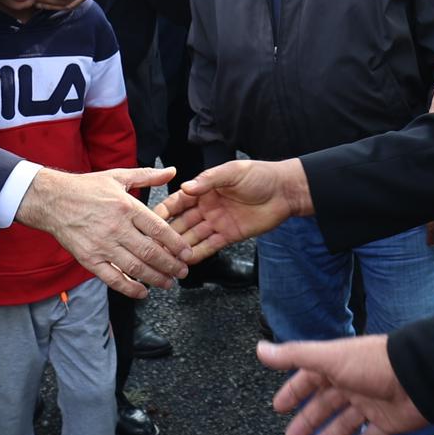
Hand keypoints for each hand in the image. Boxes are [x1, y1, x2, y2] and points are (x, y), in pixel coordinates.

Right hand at [17, 166, 187, 297]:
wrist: (52, 200)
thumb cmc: (85, 187)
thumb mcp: (118, 176)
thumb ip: (148, 176)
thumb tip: (173, 172)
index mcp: (126, 206)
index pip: (158, 229)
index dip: (176, 244)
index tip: (187, 253)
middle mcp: (117, 227)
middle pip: (150, 251)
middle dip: (170, 265)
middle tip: (182, 272)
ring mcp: (102, 245)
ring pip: (135, 267)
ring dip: (155, 278)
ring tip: (168, 283)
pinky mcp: (90, 259)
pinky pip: (112, 278)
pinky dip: (129, 288)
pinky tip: (142, 292)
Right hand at [154, 159, 311, 261]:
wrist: (285, 191)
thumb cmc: (259, 176)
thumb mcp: (233, 172)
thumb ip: (209, 180)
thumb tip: (186, 186)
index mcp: (204, 189)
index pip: (178, 201)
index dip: (164, 211)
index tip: (149, 220)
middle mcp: (207, 207)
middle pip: (182, 222)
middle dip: (167, 233)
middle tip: (152, 245)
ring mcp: (217, 222)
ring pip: (193, 237)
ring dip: (180, 247)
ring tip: (165, 258)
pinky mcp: (229, 235)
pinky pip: (210, 246)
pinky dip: (197, 254)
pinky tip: (185, 262)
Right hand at [258, 336, 428, 434]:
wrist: (419, 376)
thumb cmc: (373, 363)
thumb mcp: (329, 358)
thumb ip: (294, 355)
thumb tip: (260, 349)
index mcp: (338, 367)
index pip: (309, 380)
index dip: (293, 393)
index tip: (278, 408)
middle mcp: (353, 385)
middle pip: (325, 406)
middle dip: (308, 422)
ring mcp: (371, 405)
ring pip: (344, 425)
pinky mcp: (388, 423)